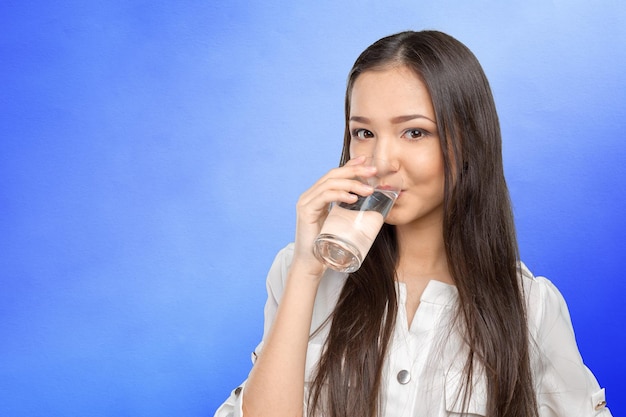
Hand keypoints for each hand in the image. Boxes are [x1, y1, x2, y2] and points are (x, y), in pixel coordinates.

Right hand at [291, 156, 375, 278]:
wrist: (312, 264)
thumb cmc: (327, 246)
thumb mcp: (341, 223)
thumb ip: (348, 212)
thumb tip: (370, 204)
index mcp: (317, 195)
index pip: (335, 174)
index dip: (351, 165)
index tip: (367, 161)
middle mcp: (309, 195)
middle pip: (333, 175)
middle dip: (355, 171)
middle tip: (373, 171)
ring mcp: (306, 202)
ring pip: (330, 183)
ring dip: (351, 184)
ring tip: (368, 190)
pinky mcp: (305, 212)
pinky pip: (324, 197)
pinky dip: (339, 194)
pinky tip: (352, 198)